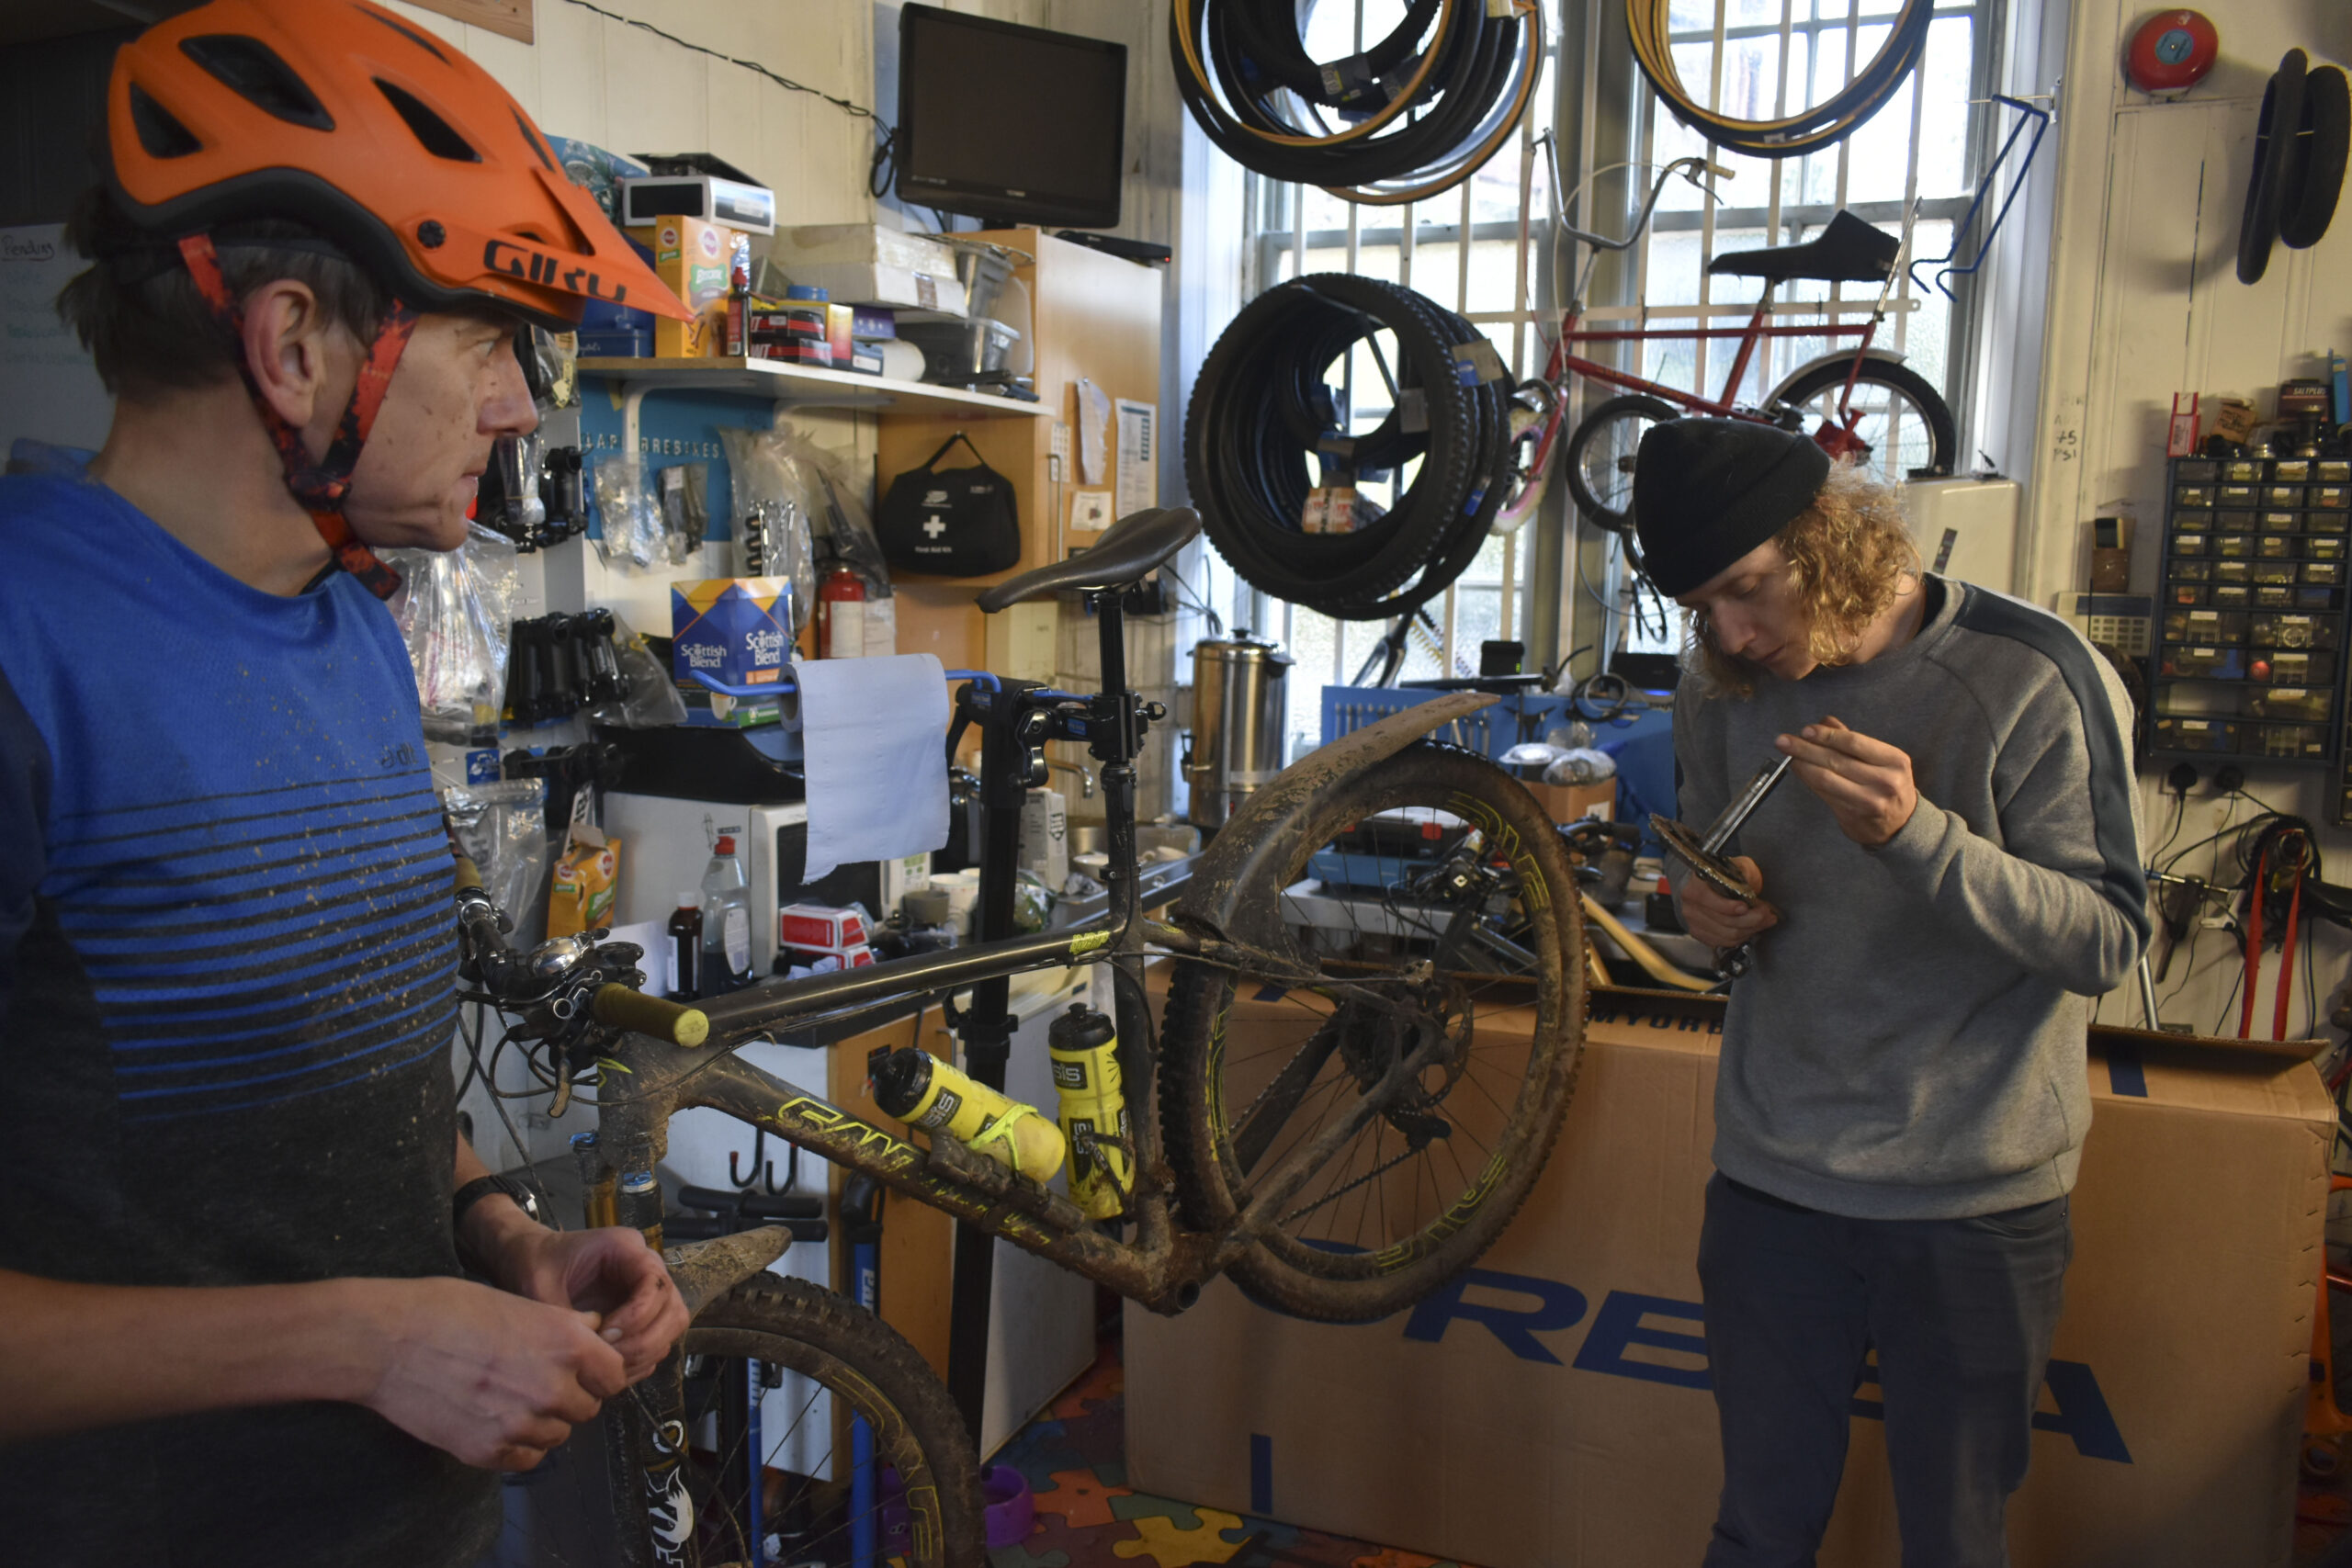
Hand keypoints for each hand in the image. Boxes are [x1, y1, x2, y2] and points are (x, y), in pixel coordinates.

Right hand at [363, 1276, 625, 1471]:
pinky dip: (518, 1445)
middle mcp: (552, 1386)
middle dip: (571, 1396)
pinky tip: (496, 1419)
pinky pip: (527, 1458)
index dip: (599, 1372)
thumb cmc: (448, 1310)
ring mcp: (520, 1423)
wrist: (389, 1340)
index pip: (614, 1375)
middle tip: (538, 1381)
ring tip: (509, 1397)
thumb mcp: (520, 1302)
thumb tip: (594, 1335)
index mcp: (567, 1342)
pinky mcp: (488, 1450)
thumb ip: (563, 1326)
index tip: (584, 1370)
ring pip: (558, 1435)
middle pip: (588, 1408)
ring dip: (544, 1421)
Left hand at [503, 1227, 690, 1383]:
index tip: (605, 1335)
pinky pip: (659, 1338)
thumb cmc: (535, 1264)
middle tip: (609, 1358)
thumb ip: (567, 1319)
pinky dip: (642, 1357)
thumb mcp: (540, 1286)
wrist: (530, 1259)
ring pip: (672, 1325)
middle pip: (673, 1309)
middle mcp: (646, 1266)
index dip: (638, 1316)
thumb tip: (589, 1355)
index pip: (655, 1284)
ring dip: (646, 1352)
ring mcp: (648, 1289)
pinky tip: (613, 1366)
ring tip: (609, 1365)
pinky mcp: (643, 1311)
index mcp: (625, 1248)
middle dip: (645, 1340)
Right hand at [1678, 855, 1777, 949]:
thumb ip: (1743, 871)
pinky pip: (1726, 942)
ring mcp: (1694, 923)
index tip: (1747, 906)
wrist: (1709, 886)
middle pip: (1725, 921)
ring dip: (1751, 929)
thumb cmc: (1723, 875)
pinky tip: (1751, 928)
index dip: (1730, 907)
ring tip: (1763, 920)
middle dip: (1752, 919)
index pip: (1710, 902)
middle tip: (1766, 913)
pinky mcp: (1701, 935)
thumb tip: (1747, 881)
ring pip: (1728, 934)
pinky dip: (1742, 936)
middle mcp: (1691, 907)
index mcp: (1695, 887)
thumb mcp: (1737, 865)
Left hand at [1775, 715, 1918, 846]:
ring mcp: (1868, 800)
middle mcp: (1884, 781)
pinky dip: (1807, 779)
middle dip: (1805, 748)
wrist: (1900, 825)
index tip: (1806, 730)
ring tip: (1787, 754)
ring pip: (1826, 777)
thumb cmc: (1888, 786)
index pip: (1854, 742)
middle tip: (1784, 740)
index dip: (1826, 735)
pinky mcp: (1852, 815)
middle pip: (1836, 759)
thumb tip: (1824, 721)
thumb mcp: (1882, 760)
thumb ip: (1853, 741)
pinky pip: (1823, 793)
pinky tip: (1798, 770)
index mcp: (1894, 760)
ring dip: (1802, 764)